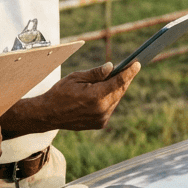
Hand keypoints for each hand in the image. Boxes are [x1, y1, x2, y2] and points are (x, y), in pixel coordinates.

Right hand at [15, 61, 139, 133]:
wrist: (49, 114)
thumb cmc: (60, 92)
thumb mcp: (76, 77)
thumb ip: (95, 73)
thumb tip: (111, 67)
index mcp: (96, 96)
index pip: (118, 82)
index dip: (129, 72)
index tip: (138, 64)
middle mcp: (102, 110)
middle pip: (120, 91)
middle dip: (125, 79)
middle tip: (131, 67)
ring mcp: (102, 119)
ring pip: (116, 100)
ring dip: (117, 89)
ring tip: (118, 77)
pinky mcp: (100, 124)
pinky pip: (110, 107)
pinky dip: (110, 98)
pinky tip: (106, 91)